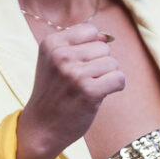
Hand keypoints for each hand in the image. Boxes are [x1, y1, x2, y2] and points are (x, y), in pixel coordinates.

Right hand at [17, 23, 124, 158]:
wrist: (40, 127)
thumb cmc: (53, 93)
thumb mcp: (54, 61)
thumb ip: (77, 45)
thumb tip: (108, 36)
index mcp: (51, 43)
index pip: (90, 31)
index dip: (91, 49)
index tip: (77, 66)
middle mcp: (61, 55)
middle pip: (104, 47)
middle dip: (99, 64)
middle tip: (81, 82)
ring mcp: (75, 73)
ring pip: (113, 63)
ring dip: (106, 77)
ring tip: (88, 89)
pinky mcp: (89, 91)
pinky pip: (119, 78)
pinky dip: (115, 87)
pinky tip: (99, 95)